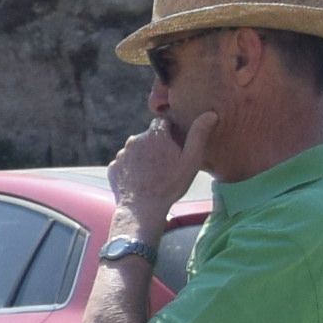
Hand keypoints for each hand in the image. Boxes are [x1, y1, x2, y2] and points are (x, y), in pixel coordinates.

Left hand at [107, 109, 207, 235]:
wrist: (142, 209)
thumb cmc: (170, 184)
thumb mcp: (191, 160)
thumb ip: (199, 135)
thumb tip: (210, 114)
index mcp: (154, 135)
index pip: (163, 122)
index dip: (172, 130)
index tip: (178, 143)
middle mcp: (134, 140)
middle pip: (149, 136)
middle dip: (158, 144)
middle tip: (169, 162)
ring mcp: (121, 154)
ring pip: (136, 150)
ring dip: (145, 156)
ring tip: (156, 173)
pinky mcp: (113, 168)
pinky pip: (125, 164)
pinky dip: (133, 168)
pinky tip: (142, 180)